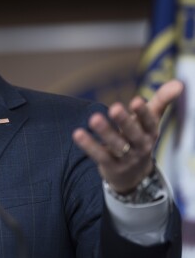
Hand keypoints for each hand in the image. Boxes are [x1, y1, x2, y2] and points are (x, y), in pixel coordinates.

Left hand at [72, 79, 182, 193]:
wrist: (132, 174)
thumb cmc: (140, 137)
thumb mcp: (151, 120)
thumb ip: (162, 100)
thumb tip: (179, 82)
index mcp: (151, 132)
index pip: (149, 122)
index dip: (143, 112)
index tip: (136, 100)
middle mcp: (141, 146)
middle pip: (133, 134)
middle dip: (125, 121)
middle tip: (114, 107)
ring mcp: (126, 158)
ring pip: (116, 145)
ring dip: (105, 132)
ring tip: (93, 118)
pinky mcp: (111, 166)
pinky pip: (99, 155)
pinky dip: (88, 145)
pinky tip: (77, 133)